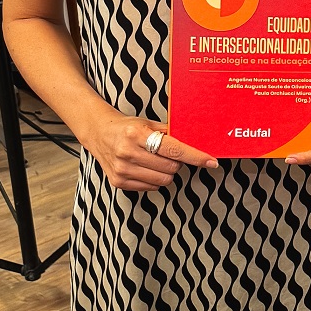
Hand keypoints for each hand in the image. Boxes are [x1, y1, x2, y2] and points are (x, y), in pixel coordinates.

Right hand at [82, 112, 217, 191]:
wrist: (99, 134)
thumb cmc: (128, 127)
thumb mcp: (148, 123)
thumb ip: (171, 133)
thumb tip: (196, 142)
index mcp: (137, 134)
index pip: (174, 149)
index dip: (195, 156)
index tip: (211, 161)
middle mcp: (128, 152)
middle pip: (171, 167)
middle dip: (177, 162)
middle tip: (169, 153)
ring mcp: (122, 169)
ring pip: (163, 181)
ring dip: (167, 172)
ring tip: (157, 160)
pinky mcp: (118, 182)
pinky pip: (151, 187)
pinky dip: (155, 179)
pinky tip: (146, 167)